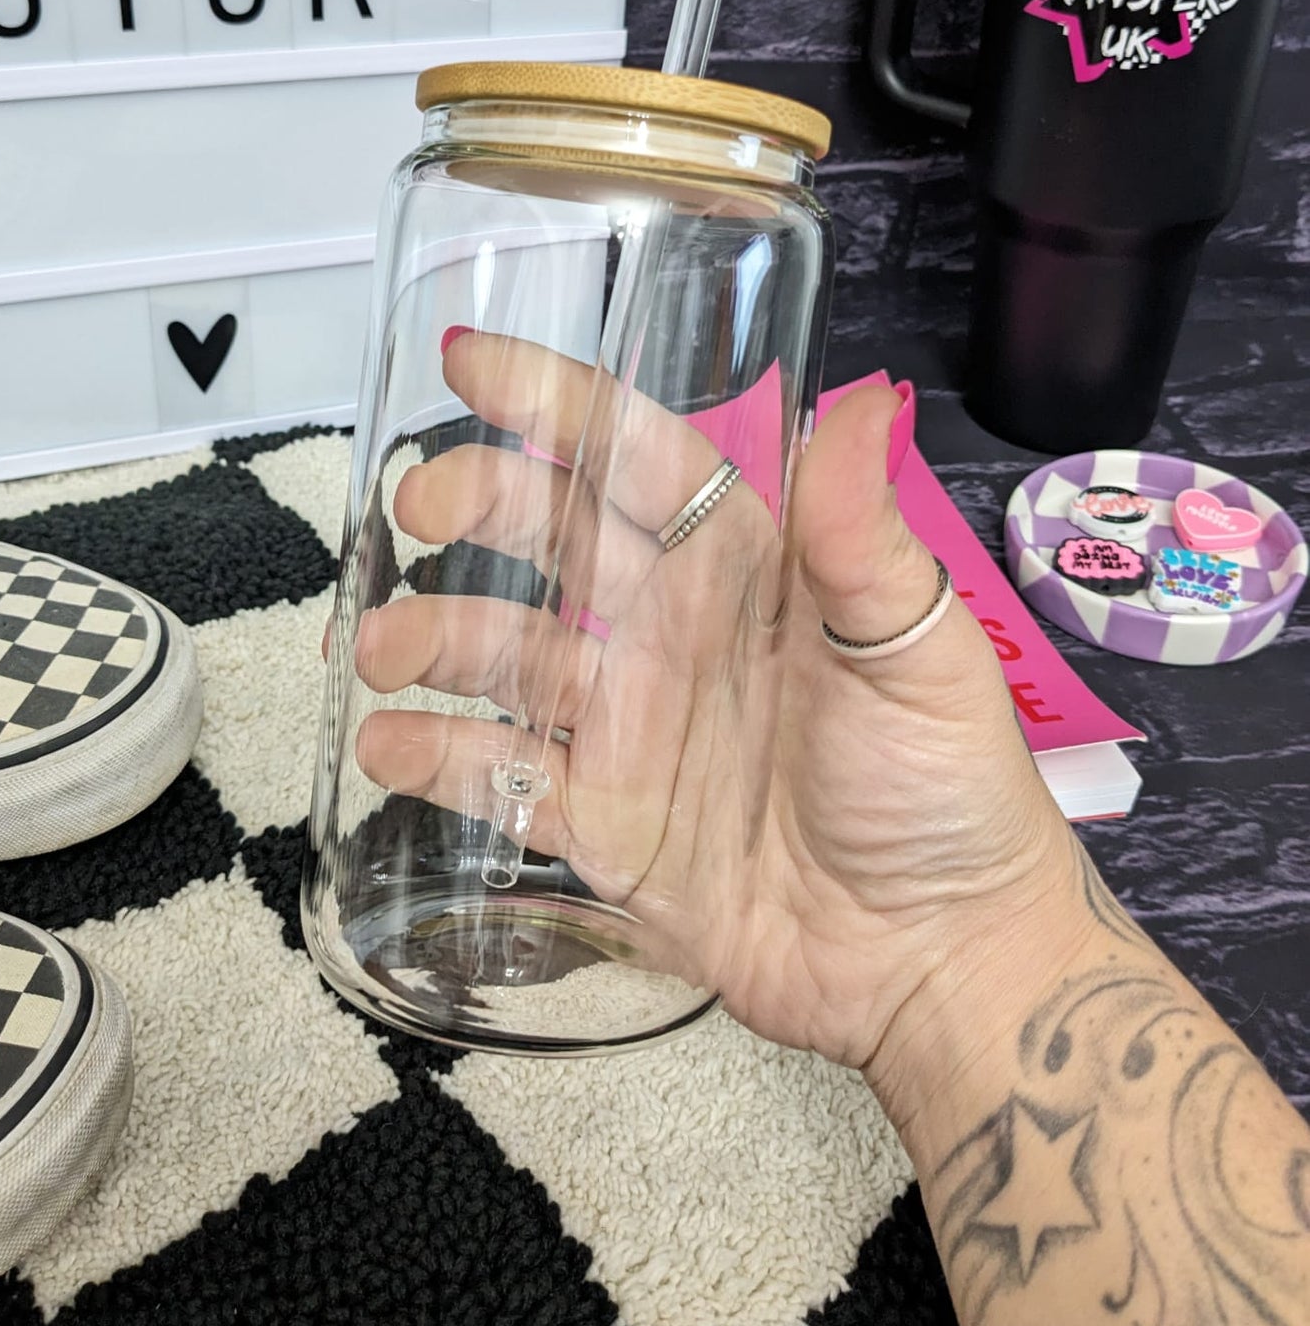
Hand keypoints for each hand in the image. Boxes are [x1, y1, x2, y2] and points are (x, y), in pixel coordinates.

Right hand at [352, 333, 1081, 1066]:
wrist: (937, 961)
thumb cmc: (949, 793)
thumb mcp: (917, 652)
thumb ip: (863, 537)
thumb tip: (864, 403)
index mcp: (744, 568)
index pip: (636, 459)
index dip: (555, 404)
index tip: (471, 365)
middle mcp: (673, 632)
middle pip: (552, 541)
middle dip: (478, 510)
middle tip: (418, 512)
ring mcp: (631, 727)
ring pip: (507, 656)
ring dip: (433, 637)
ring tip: (376, 644)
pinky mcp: (606, 824)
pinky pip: (503, 780)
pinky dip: (438, 759)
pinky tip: (387, 745)